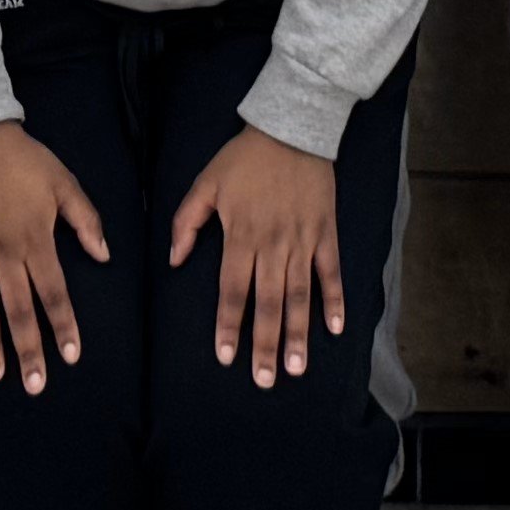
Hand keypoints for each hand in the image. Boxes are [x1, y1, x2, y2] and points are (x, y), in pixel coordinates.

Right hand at [0, 126, 108, 390]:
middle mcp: (6, 254)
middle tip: (34, 385)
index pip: (54, 293)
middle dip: (29, 350)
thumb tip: (104, 257)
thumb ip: (86, 222)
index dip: (64, 325)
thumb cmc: (26, 162)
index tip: (72, 355)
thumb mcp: (65, 184)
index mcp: (36, 241)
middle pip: (19, 310)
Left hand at [164, 130, 346, 380]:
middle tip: (265, 380)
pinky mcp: (326, 232)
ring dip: (298, 333)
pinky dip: (334, 300)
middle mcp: (272, 243)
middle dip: (265, 343)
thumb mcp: (206, 183)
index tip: (227, 358)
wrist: (292, 128)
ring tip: (296, 368)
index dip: (229, 325)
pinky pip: (330, 272)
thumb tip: (174, 261)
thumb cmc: (244, 158)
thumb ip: (186, 222)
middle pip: (267, 302)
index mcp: (240, 235)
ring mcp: (302, 240)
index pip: (232, 290)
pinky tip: (335, 329)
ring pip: (299, 294)